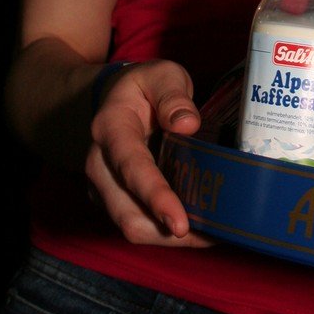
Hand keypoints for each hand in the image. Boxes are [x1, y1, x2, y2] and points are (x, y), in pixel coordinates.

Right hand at [85, 60, 213, 246]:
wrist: (118, 97)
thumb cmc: (145, 87)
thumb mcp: (162, 75)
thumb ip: (173, 96)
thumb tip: (187, 124)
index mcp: (110, 128)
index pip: (131, 168)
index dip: (155, 197)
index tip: (179, 223)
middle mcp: (99, 164)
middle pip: (127, 214)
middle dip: (167, 232)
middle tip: (213, 233)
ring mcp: (104, 187)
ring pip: (133, 227)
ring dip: (170, 238)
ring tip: (211, 233)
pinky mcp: (114, 200)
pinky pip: (139, 224)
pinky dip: (166, 232)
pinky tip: (199, 226)